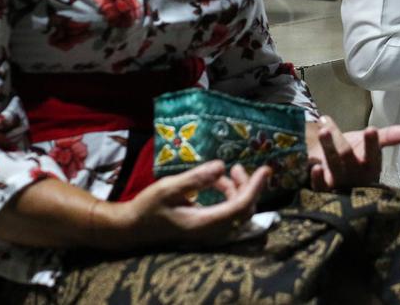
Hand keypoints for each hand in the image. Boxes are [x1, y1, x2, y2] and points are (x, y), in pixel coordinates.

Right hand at [102, 160, 268, 248]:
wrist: (133, 228)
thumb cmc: (148, 207)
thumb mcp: (168, 188)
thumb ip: (196, 178)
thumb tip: (222, 165)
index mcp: (204, 223)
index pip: (241, 207)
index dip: (256, 187)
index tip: (266, 169)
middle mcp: (212, 232)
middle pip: (245, 210)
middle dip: (248, 186)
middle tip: (239, 166)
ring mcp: (211, 233)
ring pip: (239, 212)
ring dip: (238, 190)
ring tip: (228, 172)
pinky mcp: (208, 229)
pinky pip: (229, 213)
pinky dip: (229, 196)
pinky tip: (216, 183)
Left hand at [306, 116, 399, 189]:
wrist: (334, 171)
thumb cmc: (355, 155)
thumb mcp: (371, 143)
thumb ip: (391, 136)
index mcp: (371, 165)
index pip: (373, 155)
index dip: (372, 144)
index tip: (370, 130)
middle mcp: (356, 176)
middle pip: (347, 157)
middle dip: (338, 143)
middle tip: (327, 127)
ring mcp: (339, 183)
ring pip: (333, 166)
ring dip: (327, 150)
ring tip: (322, 132)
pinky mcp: (324, 190)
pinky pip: (320, 186)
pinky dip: (318, 178)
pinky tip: (315, 167)